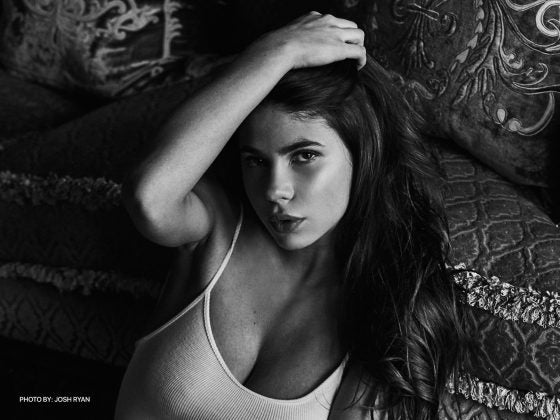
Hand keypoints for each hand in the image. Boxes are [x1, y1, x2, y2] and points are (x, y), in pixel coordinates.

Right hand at [250, 12, 365, 69]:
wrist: (280, 47)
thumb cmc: (278, 45)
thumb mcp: (287, 35)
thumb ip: (292, 38)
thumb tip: (282, 48)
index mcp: (315, 17)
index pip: (334, 20)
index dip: (338, 32)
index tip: (335, 43)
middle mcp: (328, 21)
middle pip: (351, 25)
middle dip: (352, 38)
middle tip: (349, 51)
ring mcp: (335, 34)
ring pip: (359, 35)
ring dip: (360, 46)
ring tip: (355, 59)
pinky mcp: (339, 48)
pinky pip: (359, 51)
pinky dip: (362, 59)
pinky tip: (359, 66)